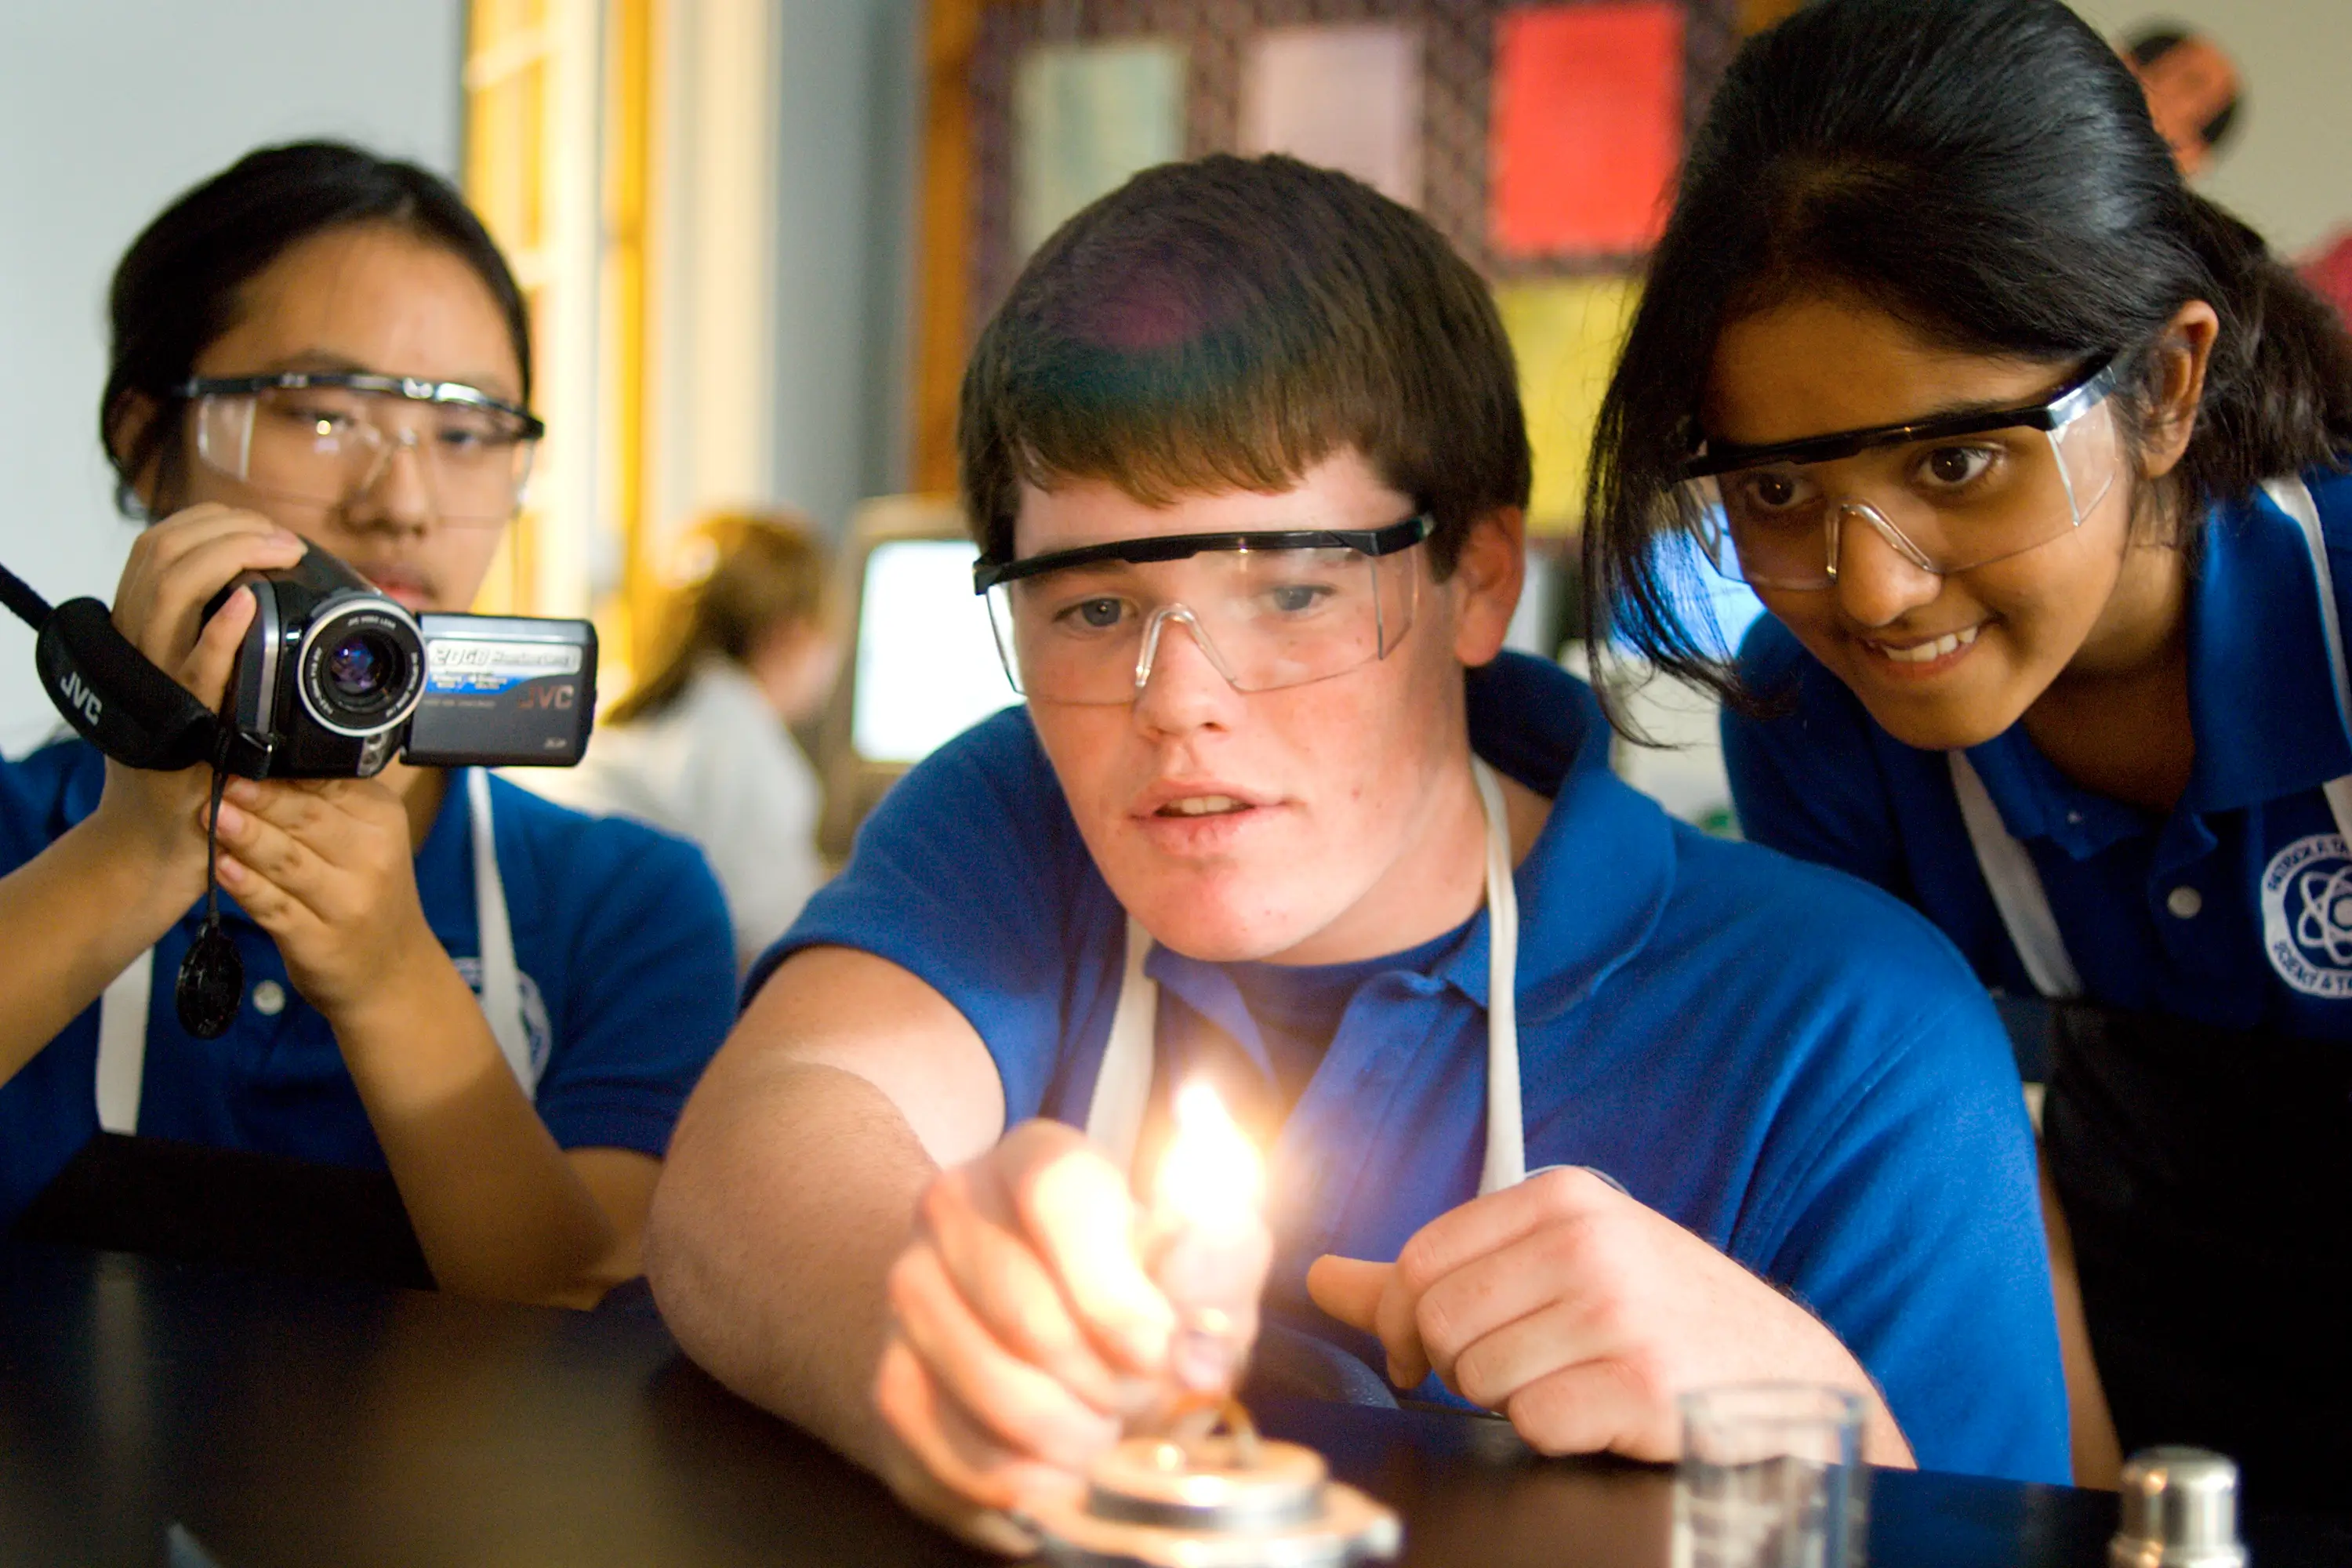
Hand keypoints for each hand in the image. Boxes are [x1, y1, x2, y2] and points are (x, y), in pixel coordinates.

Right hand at [85, 505, 306, 895]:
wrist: (158, 843)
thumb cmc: (189, 770)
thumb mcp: (195, 693)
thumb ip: (214, 649)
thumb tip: (264, 604)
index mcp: (141, 635)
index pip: (156, 549)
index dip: (207, 523)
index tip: (257, 527)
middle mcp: (137, 649)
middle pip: (160, 555)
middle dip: (225, 529)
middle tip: (279, 538)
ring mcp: (155, 683)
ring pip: (169, 591)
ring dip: (229, 556)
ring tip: (277, 550)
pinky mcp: (182, 724)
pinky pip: (195, 667)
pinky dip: (220, 630)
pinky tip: (246, 605)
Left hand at [204, 774, 439, 1021]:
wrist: (392, 971)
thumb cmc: (369, 895)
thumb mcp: (369, 840)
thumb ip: (329, 804)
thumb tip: (268, 759)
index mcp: (383, 822)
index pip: (332, 783)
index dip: (286, 768)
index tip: (248, 754)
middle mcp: (372, 861)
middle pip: (309, 820)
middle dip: (262, 799)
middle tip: (224, 781)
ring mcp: (346, 904)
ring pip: (289, 861)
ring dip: (247, 837)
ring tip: (213, 815)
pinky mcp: (318, 940)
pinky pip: (274, 907)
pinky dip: (246, 886)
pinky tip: (221, 868)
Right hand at [871, 1118, 1268, 1548]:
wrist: (1056, 1340)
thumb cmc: (1146, 1293)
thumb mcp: (1208, 1263)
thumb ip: (1221, 1260)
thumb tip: (1189, 1288)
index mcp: (1036, 1157)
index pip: (1059, 1199)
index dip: (1116, 1292)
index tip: (1162, 1357)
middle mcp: (952, 1207)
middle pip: (1028, 1314)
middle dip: (1110, 1384)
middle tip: (1143, 1402)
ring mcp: (907, 1292)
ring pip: (991, 1391)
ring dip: (1072, 1441)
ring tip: (1107, 1435)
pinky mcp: (888, 1380)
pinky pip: (953, 1455)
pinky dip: (1025, 1484)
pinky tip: (1062, 1472)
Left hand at [1305, 1168, 1911, 1465]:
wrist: (1790, 1379)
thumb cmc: (1662, 1318)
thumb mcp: (1554, 1265)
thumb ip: (1430, 1271)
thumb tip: (1321, 1276)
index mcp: (1561, 1196)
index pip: (1419, 1260)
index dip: (1408, 1323)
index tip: (1431, 1350)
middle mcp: (1588, 1240)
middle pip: (1437, 1321)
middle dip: (1459, 1366)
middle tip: (1515, 1371)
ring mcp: (1618, 1310)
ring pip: (1476, 1378)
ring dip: (1513, 1401)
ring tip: (1571, 1382)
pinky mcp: (1640, 1384)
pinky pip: (1533, 1424)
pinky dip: (1556, 1433)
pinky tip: (1602, 1412)